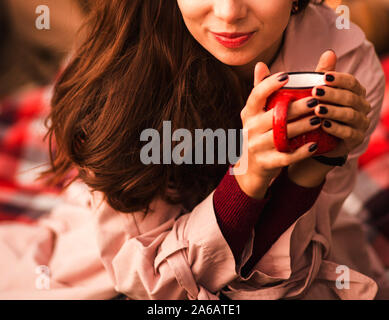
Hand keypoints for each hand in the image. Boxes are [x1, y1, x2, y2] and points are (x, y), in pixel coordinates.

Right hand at [235, 62, 320, 198]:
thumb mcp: (255, 114)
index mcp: (248, 114)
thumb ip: (260, 90)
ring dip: (303, 127)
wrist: (251, 168)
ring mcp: (256, 147)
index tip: (286, 76)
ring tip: (320, 119)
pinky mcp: (266, 163)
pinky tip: (315, 145)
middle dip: (296, 107)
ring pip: (281, 135)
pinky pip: (286, 157)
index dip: (269, 85)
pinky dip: (301, 152)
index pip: (255, 96)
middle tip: (316, 99)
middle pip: (274, 115)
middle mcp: (249, 129)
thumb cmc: (258, 134)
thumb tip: (260, 63)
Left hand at [312, 51, 371, 157]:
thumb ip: (324, 74)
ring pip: (350, 115)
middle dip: (332, 95)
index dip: (339, 79)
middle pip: (350, 98)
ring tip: (317, 109)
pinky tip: (324, 125)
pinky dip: (336, 129)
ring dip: (333, 111)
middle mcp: (362, 107)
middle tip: (315, 93)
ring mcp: (361, 124)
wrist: (318, 139)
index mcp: (355, 92)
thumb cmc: (319, 110)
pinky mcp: (356, 139)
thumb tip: (329, 52)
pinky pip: (349, 133)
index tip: (323, 78)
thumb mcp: (319, 92)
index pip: (352, 82)